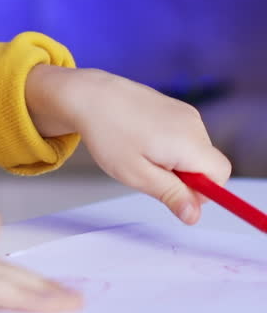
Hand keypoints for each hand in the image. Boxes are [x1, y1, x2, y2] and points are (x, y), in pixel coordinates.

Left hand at [25, 65, 230, 223]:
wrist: (92, 96)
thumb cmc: (110, 134)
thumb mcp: (138, 175)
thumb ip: (171, 195)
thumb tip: (194, 216)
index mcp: (188, 142)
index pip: (221, 175)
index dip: (203, 191)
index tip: (174, 192)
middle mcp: (194, 124)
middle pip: (208, 163)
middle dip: (186, 177)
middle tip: (150, 173)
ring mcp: (186, 113)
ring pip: (196, 151)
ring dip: (176, 162)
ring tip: (142, 154)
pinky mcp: (177, 108)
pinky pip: (185, 137)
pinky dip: (170, 146)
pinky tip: (144, 141)